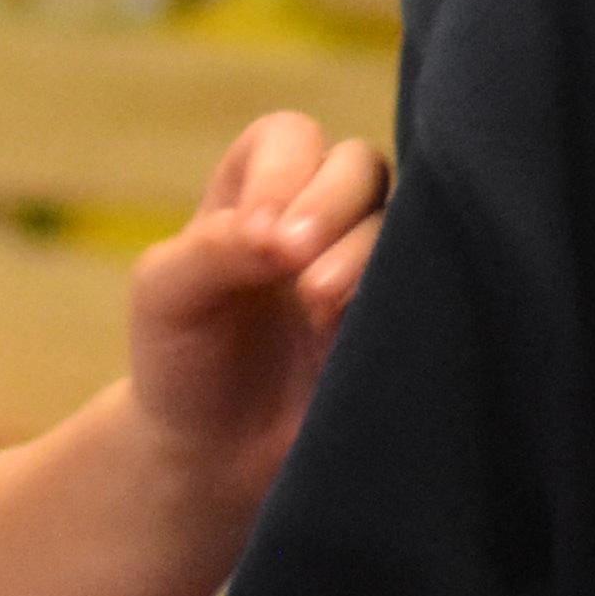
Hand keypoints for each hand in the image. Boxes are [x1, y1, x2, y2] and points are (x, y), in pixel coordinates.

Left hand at [125, 112, 388, 508]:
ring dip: (361, 251)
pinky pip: (430, 281)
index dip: (281, 173)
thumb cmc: (182, 361)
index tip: (258, 238)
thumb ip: (212, 247)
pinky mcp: (401, 315)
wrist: (215, 458)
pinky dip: (401, 291)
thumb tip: (280, 233)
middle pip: (358, 165)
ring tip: (316, 303)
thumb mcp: (164, 294)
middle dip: (329, 203)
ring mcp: (368, 263)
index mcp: (259, 188)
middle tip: (292, 258)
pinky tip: (359, 328)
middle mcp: (321, 214)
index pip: (290, 137)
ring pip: (402, 219)